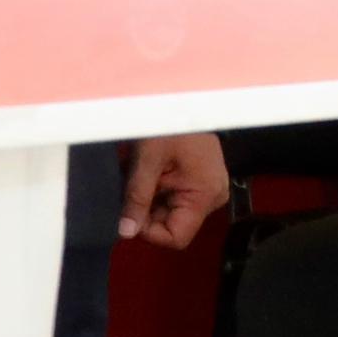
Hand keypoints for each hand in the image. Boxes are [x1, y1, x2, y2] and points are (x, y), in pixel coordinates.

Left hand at [117, 134, 226, 248]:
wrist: (186, 99)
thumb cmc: (169, 124)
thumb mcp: (147, 161)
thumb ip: (136, 198)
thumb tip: (125, 232)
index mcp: (204, 195)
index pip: (176, 237)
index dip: (149, 231)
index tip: (130, 210)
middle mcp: (212, 198)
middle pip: (173, 224)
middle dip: (146, 210)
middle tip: (132, 185)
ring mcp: (209, 190)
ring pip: (171, 211)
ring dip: (149, 199)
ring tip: (140, 175)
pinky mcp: (203, 183)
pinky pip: (176, 198)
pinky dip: (157, 190)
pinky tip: (151, 172)